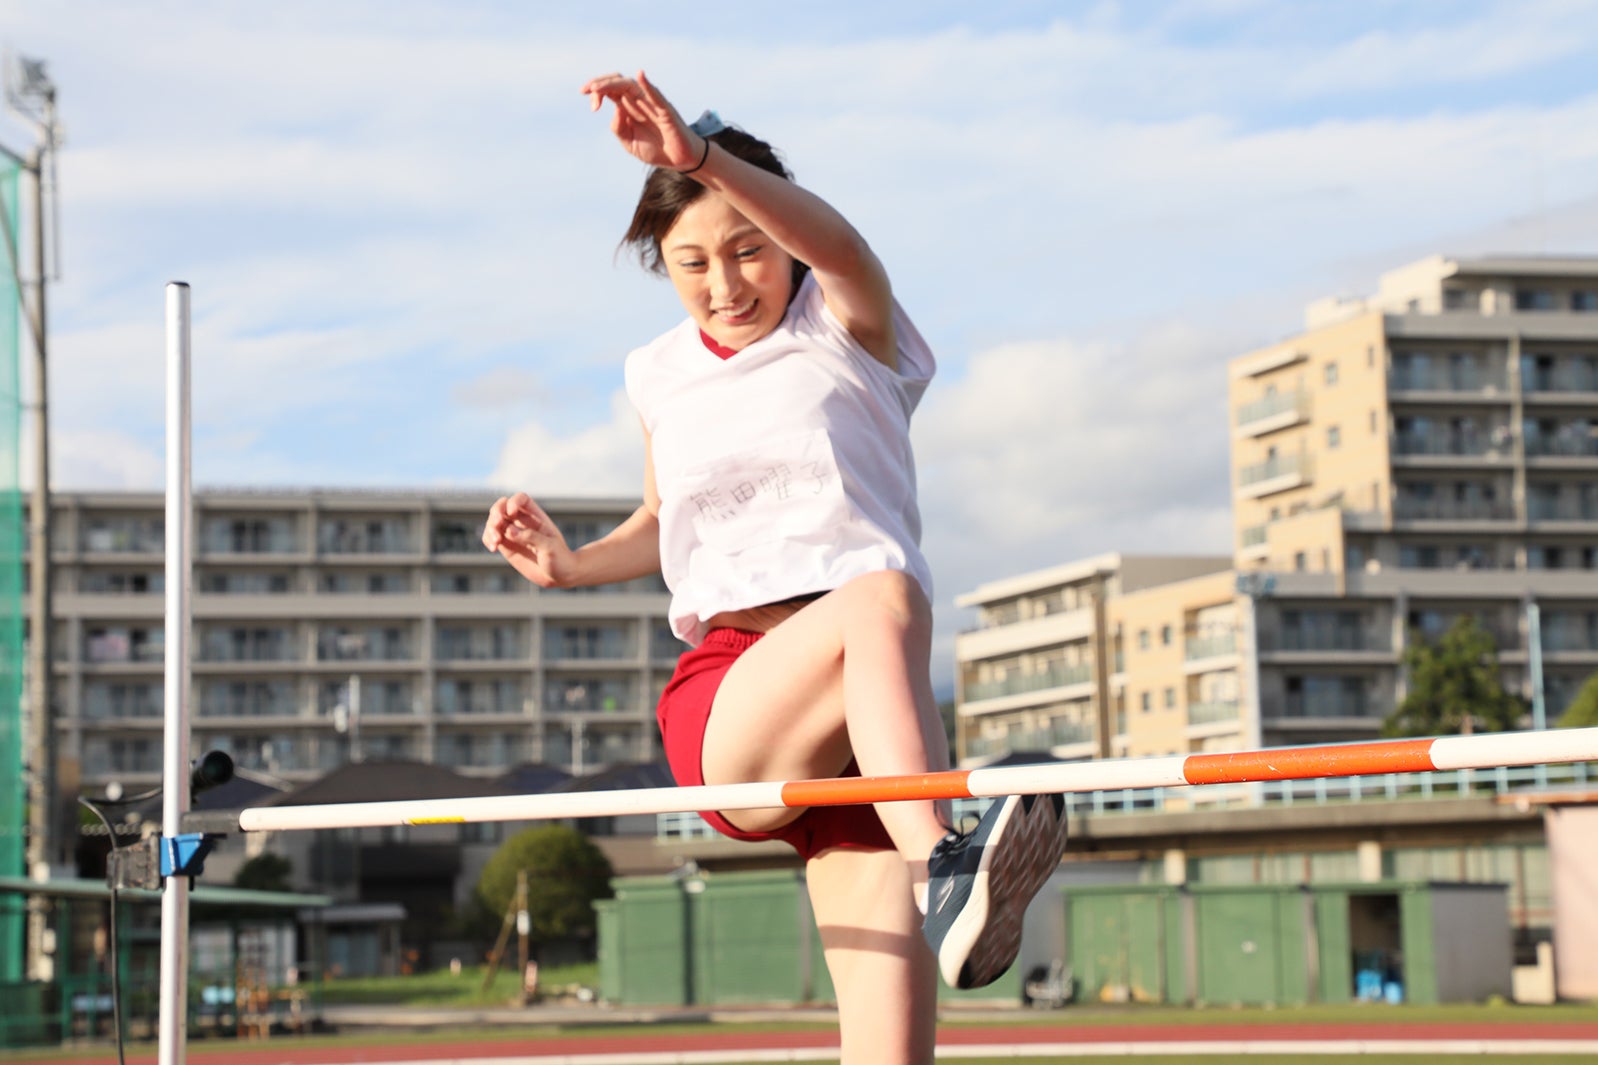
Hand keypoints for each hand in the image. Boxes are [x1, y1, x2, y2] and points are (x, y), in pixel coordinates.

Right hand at [482, 492, 574, 587]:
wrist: (560, 576)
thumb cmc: (560, 559)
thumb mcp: (550, 547)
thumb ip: (531, 537)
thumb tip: (509, 530)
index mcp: (536, 517)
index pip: (521, 499)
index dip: (514, 501)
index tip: (512, 512)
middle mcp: (522, 522)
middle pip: (502, 506)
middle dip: (496, 513)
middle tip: (497, 526)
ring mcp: (513, 533)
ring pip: (494, 522)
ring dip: (490, 528)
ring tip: (495, 543)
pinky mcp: (506, 546)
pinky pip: (491, 537)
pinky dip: (488, 539)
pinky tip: (493, 548)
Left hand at [580, 70, 703, 171]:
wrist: (679, 159)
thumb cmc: (655, 149)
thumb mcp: (629, 143)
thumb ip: (619, 128)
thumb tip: (615, 110)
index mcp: (627, 107)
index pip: (609, 91)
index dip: (596, 89)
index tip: (584, 94)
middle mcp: (638, 101)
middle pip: (617, 83)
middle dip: (600, 84)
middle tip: (586, 90)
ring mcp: (651, 103)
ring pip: (631, 85)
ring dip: (613, 84)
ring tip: (598, 88)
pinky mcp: (665, 110)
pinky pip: (656, 95)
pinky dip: (647, 85)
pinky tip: (640, 76)